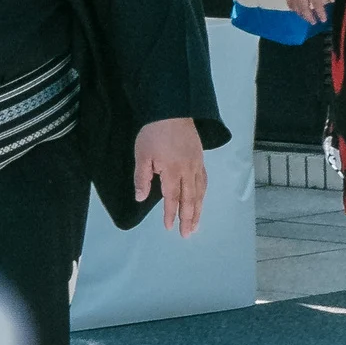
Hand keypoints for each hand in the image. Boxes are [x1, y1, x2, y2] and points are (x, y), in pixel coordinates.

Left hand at [134, 117, 207, 236]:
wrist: (172, 110)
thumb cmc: (153, 133)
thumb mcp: (142, 156)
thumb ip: (142, 178)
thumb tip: (141, 198)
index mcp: (173, 172)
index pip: (172, 198)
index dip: (170, 213)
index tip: (168, 227)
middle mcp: (188, 171)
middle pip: (190, 199)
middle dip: (189, 218)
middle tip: (187, 234)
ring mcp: (197, 164)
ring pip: (200, 191)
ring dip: (198, 209)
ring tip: (196, 223)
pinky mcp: (200, 158)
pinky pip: (204, 180)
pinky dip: (203, 193)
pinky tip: (201, 199)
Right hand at [286, 0, 335, 25]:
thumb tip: (331, 0)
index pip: (317, 3)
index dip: (320, 13)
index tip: (323, 19)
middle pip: (303, 7)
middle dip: (308, 16)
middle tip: (313, 22)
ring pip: (294, 4)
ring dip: (300, 13)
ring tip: (305, 17)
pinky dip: (291, 5)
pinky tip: (294, 9)